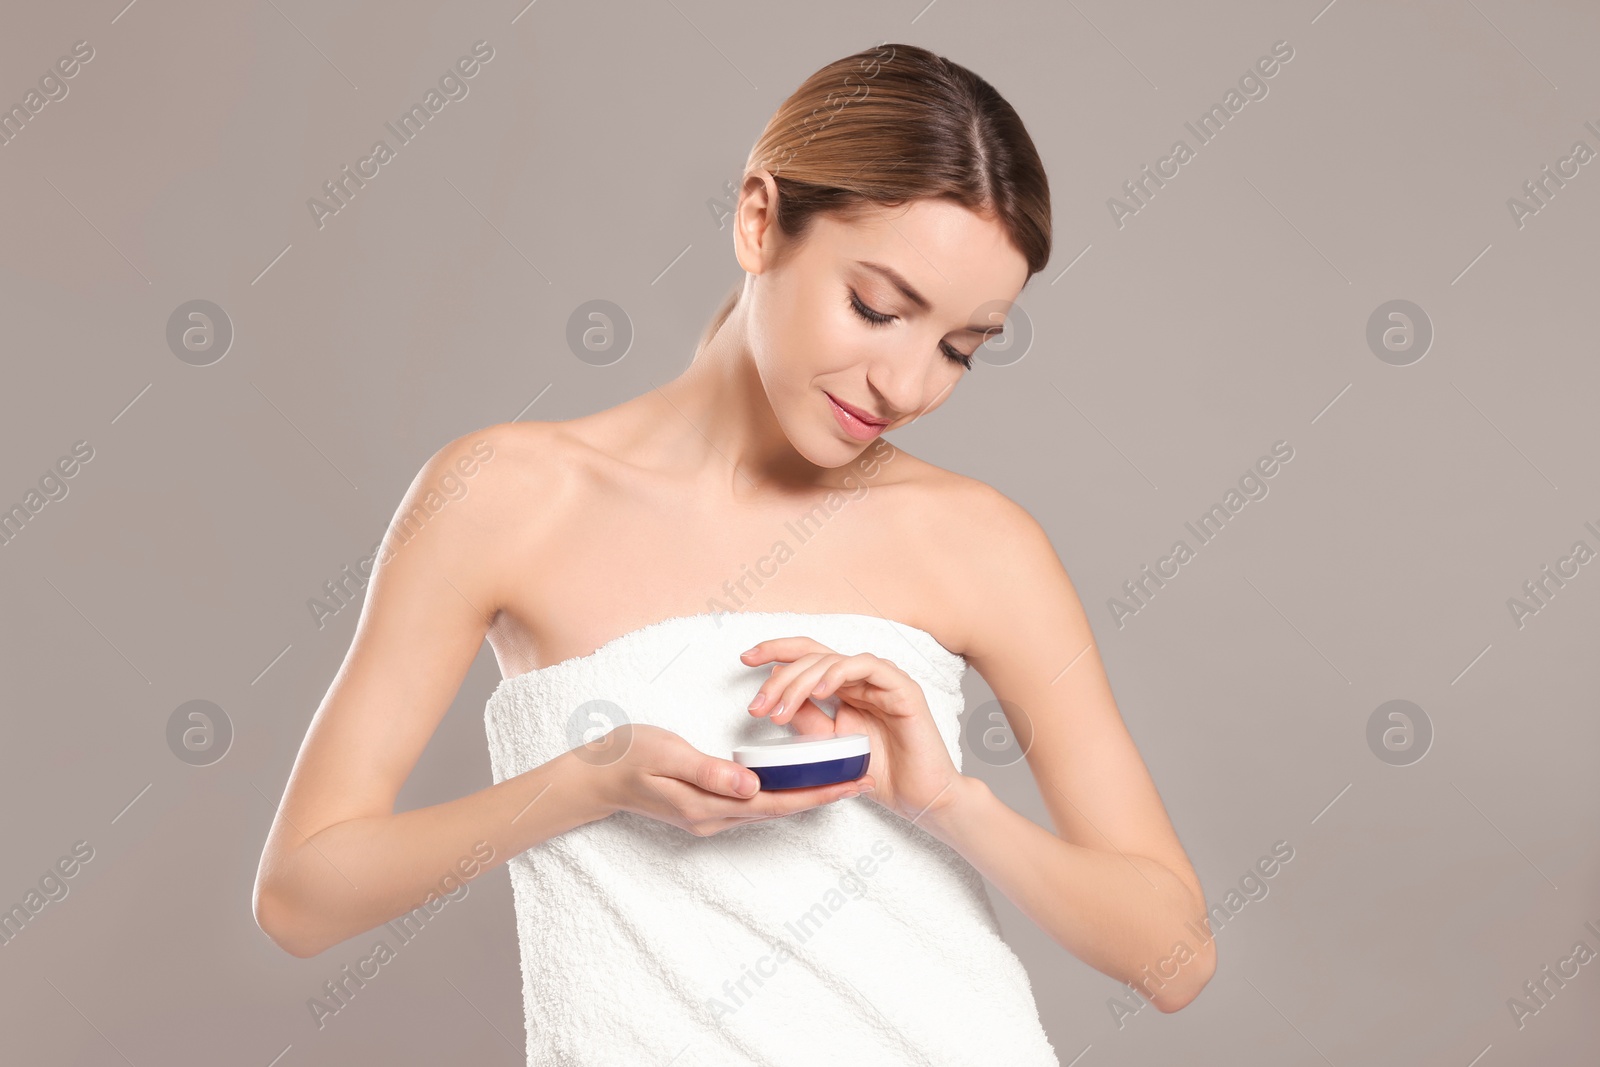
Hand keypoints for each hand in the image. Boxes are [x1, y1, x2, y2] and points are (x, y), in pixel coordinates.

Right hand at [590, 724, 870, 836]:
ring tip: (840, 781)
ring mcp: (709, 817)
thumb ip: (709, 771)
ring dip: (804, 796)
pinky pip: (753, 804)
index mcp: (708, 805)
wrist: (592, 776)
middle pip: (779, 809)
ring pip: (768, 808)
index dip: (816, 793)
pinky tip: (795, 782)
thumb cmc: (627, 756)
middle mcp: (713, 818)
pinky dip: (780, 793)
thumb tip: (752, 785)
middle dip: (821, 796)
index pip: (775, 801)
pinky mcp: (704, 809)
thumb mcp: (667, 754)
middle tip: (862, 780)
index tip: (852, 783)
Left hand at [740, 636, 964, 823]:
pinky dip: (839, 674)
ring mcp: (883, 680)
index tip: (745, 659)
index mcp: (846, 687)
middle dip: (779, 678)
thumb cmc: (880, 773)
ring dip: (800, 681)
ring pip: (833, 659)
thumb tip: (777, 699)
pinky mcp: (902, 689)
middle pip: (813, 656)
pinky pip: (867, 666)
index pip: (808, 656)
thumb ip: (807, 721)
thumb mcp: (829, 747)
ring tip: (780, 710)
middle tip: (757, 707)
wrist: (920, 798)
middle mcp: (863, 678)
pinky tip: (819, 692)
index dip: (776, 650)